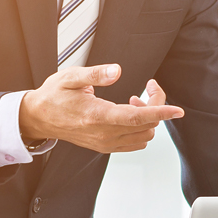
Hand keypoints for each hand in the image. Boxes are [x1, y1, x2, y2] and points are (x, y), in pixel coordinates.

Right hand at [20, 65, 182, 152]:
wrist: (40, 118)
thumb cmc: (54, 95)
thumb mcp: (71, 77)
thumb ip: (95, 74)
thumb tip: (117, 71)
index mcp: (98, 116)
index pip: (137, 117)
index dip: (160, 112)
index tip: (177, 110)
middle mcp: (104, 134)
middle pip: (146, 125)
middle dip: (156, 105)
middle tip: (150, 85)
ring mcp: (105, 143)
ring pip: (144, 136)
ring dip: (148, 118)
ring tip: (135, 98)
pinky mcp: (105, 147)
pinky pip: (134, 143)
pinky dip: (141, 128)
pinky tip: (129, 112)